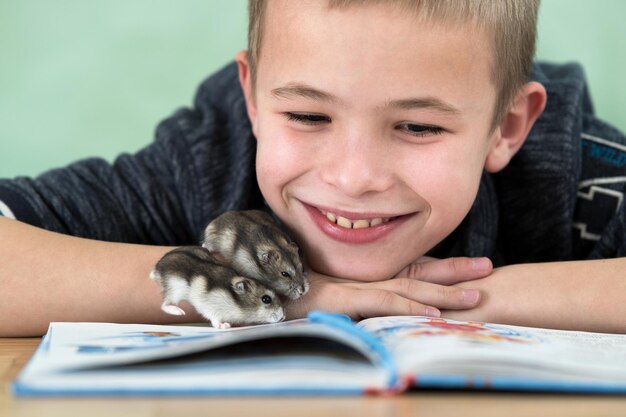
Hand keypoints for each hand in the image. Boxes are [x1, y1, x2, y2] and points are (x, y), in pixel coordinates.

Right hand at [286, 257, 492, 320]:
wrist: (256, 286)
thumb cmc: (285, 290)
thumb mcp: (323, 293)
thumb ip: (346, 296)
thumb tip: (362, 306)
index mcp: (363, 274)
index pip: (409, 269)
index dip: (439, 268)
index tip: (468, 267)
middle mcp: (364, 276)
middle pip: (418, 273)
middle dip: (454, 272)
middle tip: (487, 268)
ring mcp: (355, 285)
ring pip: (409, 287)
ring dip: (444, 292)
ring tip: (477, 295)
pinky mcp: (343, 298)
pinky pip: (383, 302)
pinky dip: (410, 306)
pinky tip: (434, 313)